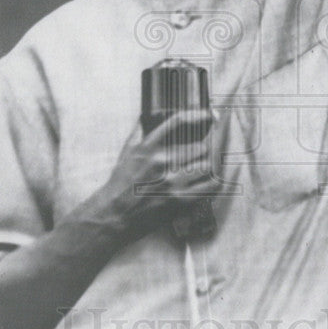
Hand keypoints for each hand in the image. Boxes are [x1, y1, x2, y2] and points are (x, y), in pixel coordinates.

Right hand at [82, 111, 226, 242]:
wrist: (114, 213)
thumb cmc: (120, 183)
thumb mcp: (127, 152)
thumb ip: (139, 131)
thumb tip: (147, 115)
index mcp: (148, 146)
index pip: (178, 122)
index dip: (198, 116)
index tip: (208, 115)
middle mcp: (161, 161)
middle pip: (199, 146)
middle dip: (204, 147)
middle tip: (205, 150)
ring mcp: (171, 181)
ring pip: (206, 165)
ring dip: (206, 166)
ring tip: (203, 167)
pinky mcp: (179, 200)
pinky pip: (209, 186)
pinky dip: (213, 182)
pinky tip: (208, 181)